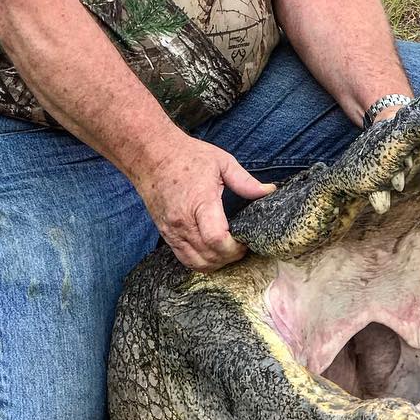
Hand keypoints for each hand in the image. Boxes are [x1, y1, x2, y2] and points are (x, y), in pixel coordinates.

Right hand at [133, 135, 275, 272]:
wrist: (150, 155)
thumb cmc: (186, 156)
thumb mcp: (221, 162)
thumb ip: (245, 181)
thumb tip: (269, 191)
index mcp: (199, 202)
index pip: (217, 239)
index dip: (235, 247)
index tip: (246, 240)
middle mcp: (182, 221)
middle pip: (210, 256)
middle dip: (230, 257)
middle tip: (242, 245)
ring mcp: (171, 231)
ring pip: (197, 263)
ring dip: (216, 262)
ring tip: (228, 250)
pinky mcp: (165, 234)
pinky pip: (184, 259)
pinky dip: (201, 261)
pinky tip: (212, 251)